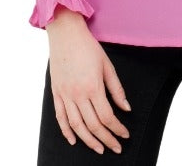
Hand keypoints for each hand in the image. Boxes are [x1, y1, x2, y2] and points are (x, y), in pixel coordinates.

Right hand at [46, 6, 131, 154]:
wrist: (65, 34)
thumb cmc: (88, 47)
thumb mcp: (107, 65)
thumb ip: (116, 89)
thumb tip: (126, 109)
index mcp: (93, 87)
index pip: (107, 116)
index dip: (117, 129)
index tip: (125, 135)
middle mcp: (78, 94)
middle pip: (93, 125)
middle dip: (106, 139)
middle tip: (116, 147)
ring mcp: (65, 95)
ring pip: (76, 126)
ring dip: (88, 141)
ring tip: (99, 149)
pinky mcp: (56, 93)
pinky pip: (60, 117)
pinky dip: (66, 132)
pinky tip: (74, 140)